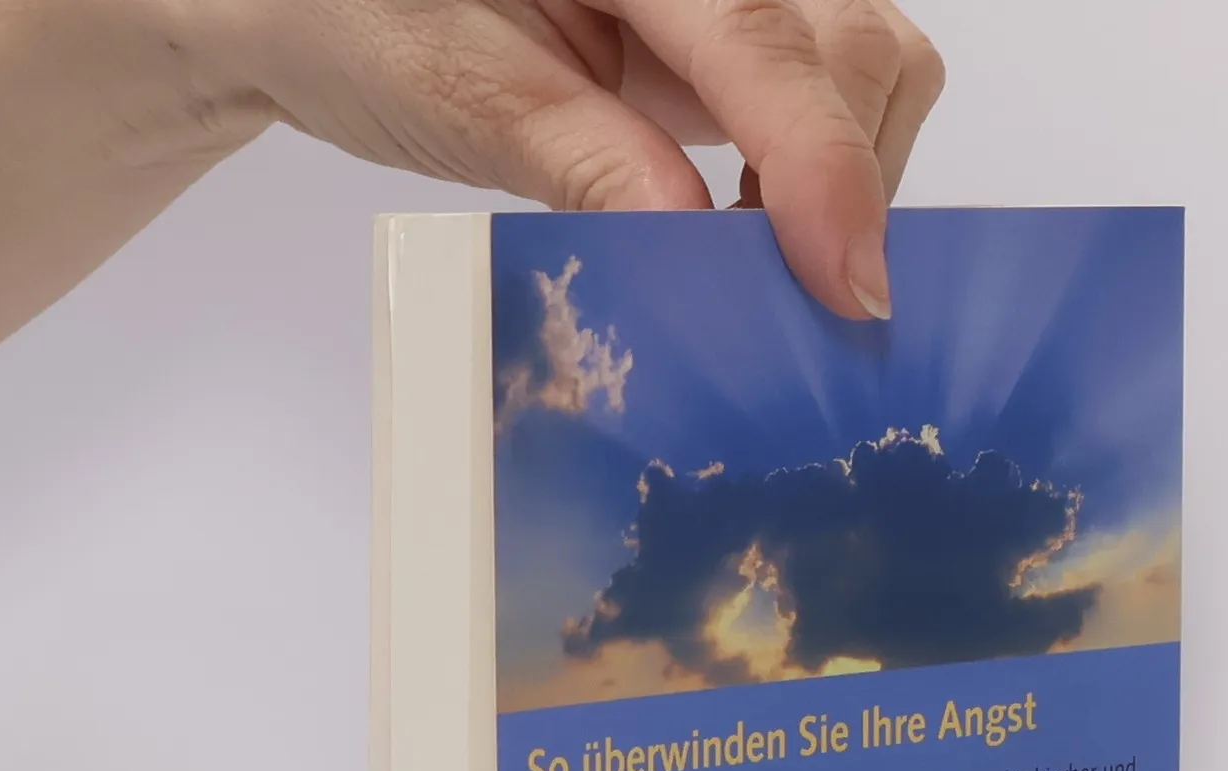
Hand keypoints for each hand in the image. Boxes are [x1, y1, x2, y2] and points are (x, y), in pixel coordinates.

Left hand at [168, 0, 944, 317]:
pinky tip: (757, 221)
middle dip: (846, 172)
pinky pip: (826, 86)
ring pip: (868, 61)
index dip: (822, 166)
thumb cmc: (360, 20)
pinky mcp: (724, 32)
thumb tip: (700, 252)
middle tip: (782, 287)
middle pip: (855, 40)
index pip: (764, 40)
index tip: (847, 287)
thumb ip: (587, 161)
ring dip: (845, 172)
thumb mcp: (459, 95)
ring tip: (761, 250)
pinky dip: (821, 167)